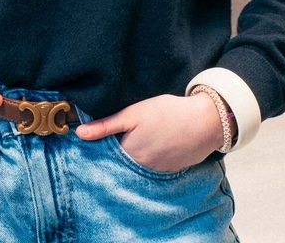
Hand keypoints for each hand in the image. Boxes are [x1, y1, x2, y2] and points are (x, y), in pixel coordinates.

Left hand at [76, 93, 222, 172]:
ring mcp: (157, 172)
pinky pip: (154, 171)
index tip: (93, 146)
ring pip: (138, 169)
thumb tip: (79, 133)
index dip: (100, 151)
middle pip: (121, 166)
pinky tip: (154, 149)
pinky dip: (150, 163)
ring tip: (138, 145)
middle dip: (116, 158)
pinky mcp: (171, 171)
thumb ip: (106, 125)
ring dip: (133, 162)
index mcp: (129, 153)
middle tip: (117, 144)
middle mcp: (141, 168)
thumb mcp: (134, 113)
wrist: (205, 122)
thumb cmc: (168, 113)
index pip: (106, 158)